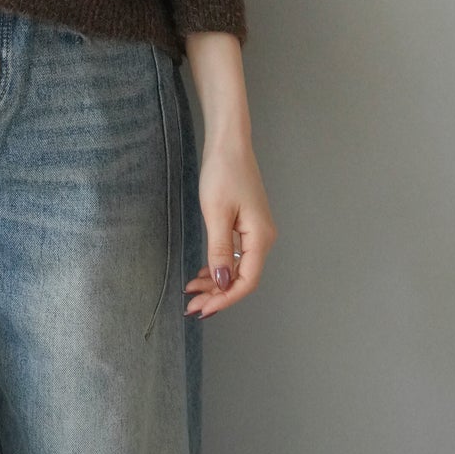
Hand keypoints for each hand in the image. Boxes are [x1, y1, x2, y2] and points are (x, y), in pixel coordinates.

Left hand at [184, 133, 277, 318]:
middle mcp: (263, 238)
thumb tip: (222, 283)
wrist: (229, 143)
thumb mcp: (217, 214)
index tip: (202, 309)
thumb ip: (220, 251)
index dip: (225, 299)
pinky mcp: (247, 224)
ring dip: (216, 282)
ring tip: (192, 292)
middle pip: (243, 277)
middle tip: (191, 306)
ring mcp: (256, 231)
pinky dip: (219, 265)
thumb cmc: (223, 173)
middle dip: (217, 294)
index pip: (246, 281)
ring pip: (238, 267)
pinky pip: (236, 254)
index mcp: (260, 238)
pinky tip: (203, 272)